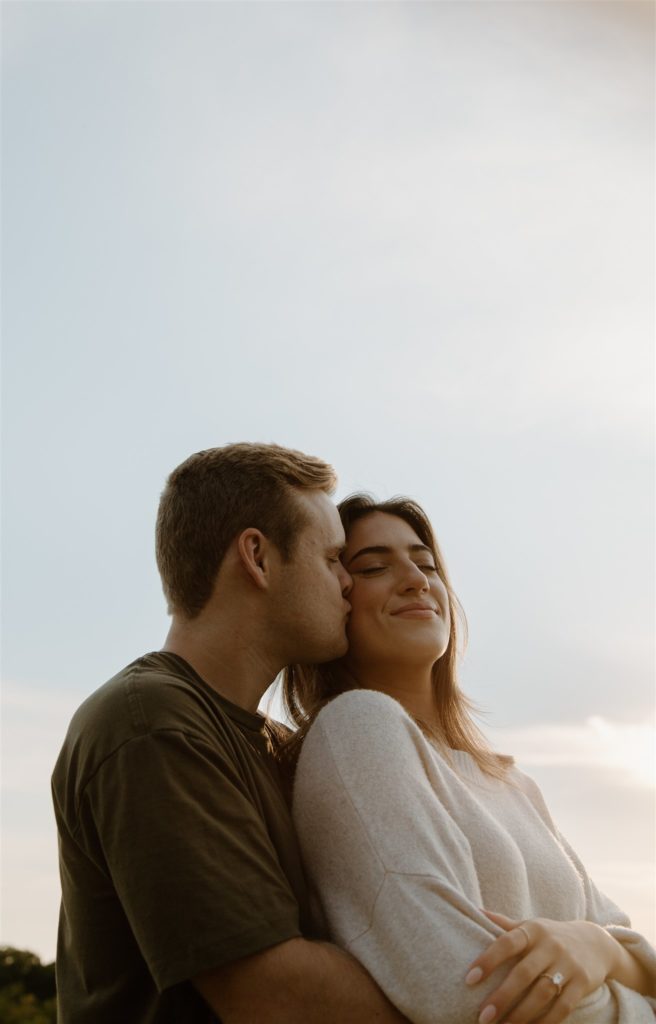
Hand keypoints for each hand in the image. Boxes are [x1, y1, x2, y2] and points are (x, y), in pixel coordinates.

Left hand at [464, 911, 617, 1023]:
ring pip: (542, 993)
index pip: (507, 942)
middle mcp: (551, 946)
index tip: (469, 978)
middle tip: (483, 1016)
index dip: (488, 960)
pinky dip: (545, 1021)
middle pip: (524, 973)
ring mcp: (568, 965)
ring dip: (521, 1014)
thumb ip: (505, 924)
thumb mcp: (531, 925)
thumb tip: (475, 910)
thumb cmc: (552, 936)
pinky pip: (562, 1007)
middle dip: (502, 996)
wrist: (596, 943)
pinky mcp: (582, 984)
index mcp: (533, 930)